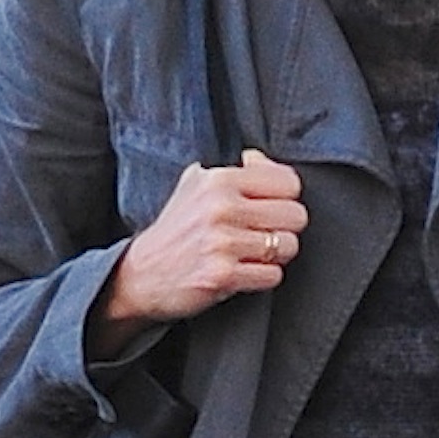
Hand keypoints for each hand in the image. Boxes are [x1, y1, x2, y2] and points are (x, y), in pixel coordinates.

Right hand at [101, 150, 307, 328]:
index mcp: (219, 180)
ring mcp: (222, 243)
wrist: (143, 274)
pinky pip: (272, 275)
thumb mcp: (196, 185)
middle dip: (285, 228)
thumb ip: (236, 170)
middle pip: (295, 216)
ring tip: (252, 253)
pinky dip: (263, 277)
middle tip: (264, 234)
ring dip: (275, 255)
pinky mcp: (222, 276)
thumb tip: (262, 160)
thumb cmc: (176, 229)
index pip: (288, 182)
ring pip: (288, 246)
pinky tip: (244, 271)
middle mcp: (221, 208)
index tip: (272, 207)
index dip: (287, 198)